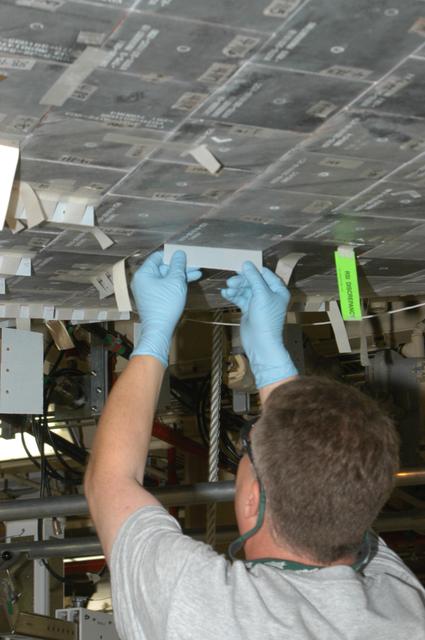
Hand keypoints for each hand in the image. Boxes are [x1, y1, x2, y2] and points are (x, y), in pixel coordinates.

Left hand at [131, 250, 201, 366]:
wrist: (159, 330)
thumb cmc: (165, 305)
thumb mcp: (175, 281)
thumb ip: (178, 265)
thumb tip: (179, 252)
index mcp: (144, 273)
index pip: (158, 257)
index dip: (172, 255)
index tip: (186, 255)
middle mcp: (143, 280)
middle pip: (163, 268)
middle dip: (180, 267)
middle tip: (195, 265)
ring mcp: (148, 291)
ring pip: (166, 278)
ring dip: (181, 276)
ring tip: (197, 273)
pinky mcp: (153, 299)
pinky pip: (165, 287)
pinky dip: (176, 285)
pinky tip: (189, 282)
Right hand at [221, 261, 297, 387]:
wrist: (260, 343)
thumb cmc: (265, 318)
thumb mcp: (261, 294)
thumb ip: (254, 278)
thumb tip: (246, 263)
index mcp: (278, 290)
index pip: (265, 274)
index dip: (253, 270)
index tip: (240, 266)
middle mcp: (269, 295)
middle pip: (253, 281)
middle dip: (242, 280)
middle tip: (231, 281)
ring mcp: (259, 303)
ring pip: (246, 290)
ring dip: (236, 288)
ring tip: (227, 289)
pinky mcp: (250, 310)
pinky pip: (241, 299)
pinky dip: (233, 296)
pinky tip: (225, 294)